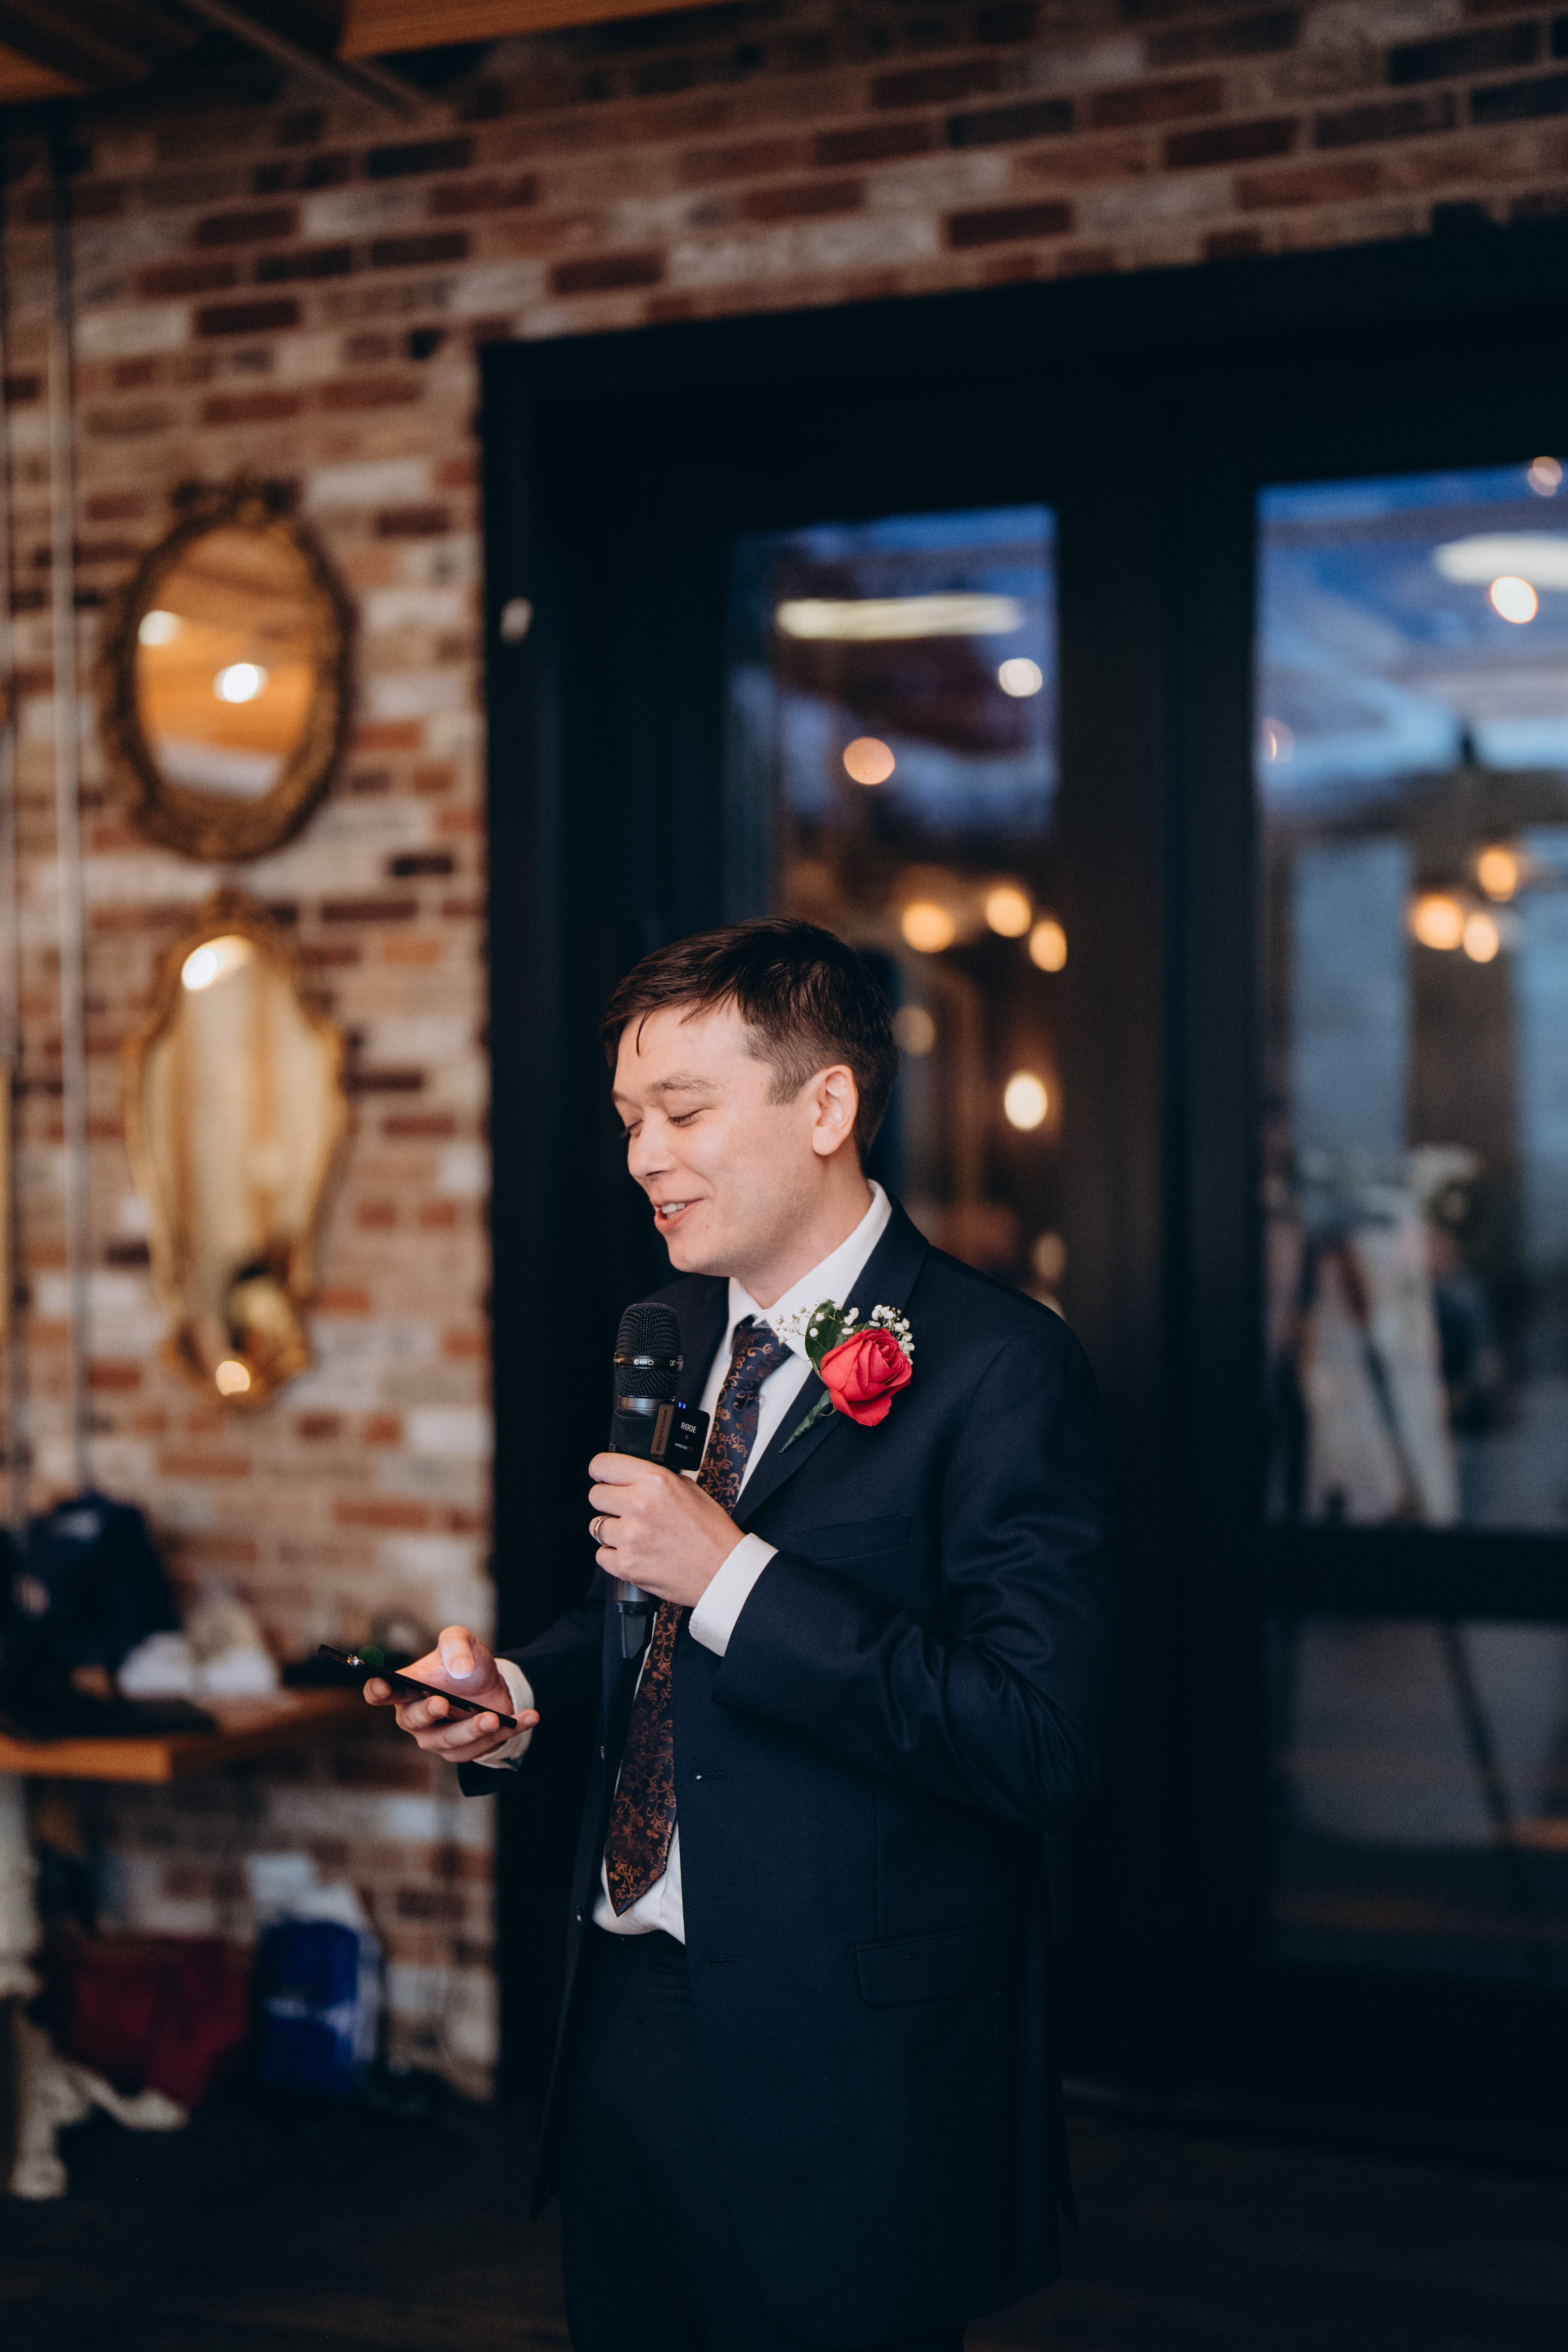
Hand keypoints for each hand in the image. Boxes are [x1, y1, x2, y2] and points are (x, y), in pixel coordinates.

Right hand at [363, 1624, 536, 1761]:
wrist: (493, 1684)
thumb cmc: (466, 1663)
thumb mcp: (461, 1641)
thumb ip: (456, 1645)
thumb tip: (459, 1671)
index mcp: (406, 1688)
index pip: (381, 1693)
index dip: (377, 1690)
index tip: (381, 1685)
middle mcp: (416, 1717)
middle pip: (414, 1720)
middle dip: (427, 1713)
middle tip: (442, 1703)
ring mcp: (437, 1738)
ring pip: (449, 1741)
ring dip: (472, 1730)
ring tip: (493, 1718)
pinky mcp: (462, 1751)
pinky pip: (482, 1748)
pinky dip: (509, 1732)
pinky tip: (529, 1717)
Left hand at [588, 1454, 742, 1607]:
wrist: (722, 1571)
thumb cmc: (712, 1532)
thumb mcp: (690, 1489)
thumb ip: (657, 1479)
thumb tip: (633, 1476)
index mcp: (655, 1481)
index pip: (602, 1465)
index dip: (601, 1471)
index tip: (604, 1477)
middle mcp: (639, 1506)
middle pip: (595, 1495)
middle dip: (608, 1501)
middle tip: (626, 1510)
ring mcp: (630, 1537)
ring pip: (596, 1526)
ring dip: (613, 1530)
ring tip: (635, 1535)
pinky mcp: (626, 1565)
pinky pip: (601, 1555)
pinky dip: (614, 1555)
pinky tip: (635, 1553)